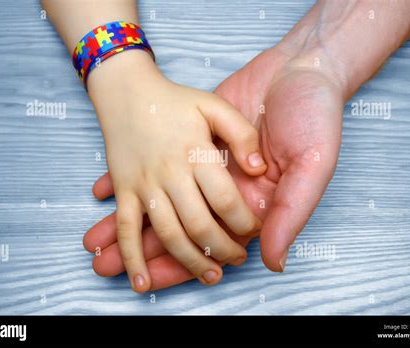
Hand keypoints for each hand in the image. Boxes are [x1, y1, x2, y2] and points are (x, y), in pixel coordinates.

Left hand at [84, 44, 343, 288]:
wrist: (302, 68)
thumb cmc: (316, 117)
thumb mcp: (313, 166)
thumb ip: (290, 213)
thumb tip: (272, 261)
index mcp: (255, 205)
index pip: (212, 244)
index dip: (182, 264)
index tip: (146, 279)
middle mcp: (228, 191)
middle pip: (182, 229)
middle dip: (146, 250)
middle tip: (105, 266)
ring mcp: (209, 167)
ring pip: (165, 201)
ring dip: (130, 223)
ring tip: (93, 242)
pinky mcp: (194, 140)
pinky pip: (162, 165)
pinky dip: (135, 178)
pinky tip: (102, 193)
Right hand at [88, 50, 265, 291]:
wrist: (127, 92)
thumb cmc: (175, 100)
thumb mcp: (214, 105)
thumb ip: (241, 134)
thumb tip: (260, 170)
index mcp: (196, 153)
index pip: (225, 199)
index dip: (244, 221)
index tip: (256, 230)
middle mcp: (170, 173)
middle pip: (199, 224)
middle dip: (223, 249)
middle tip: (239, 258)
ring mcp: (144, 184)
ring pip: (168, 234)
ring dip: (190, 262)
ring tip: (211, 277)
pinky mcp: (125, 190)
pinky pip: (126, 229)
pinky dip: (132, 258)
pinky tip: (142, 284)